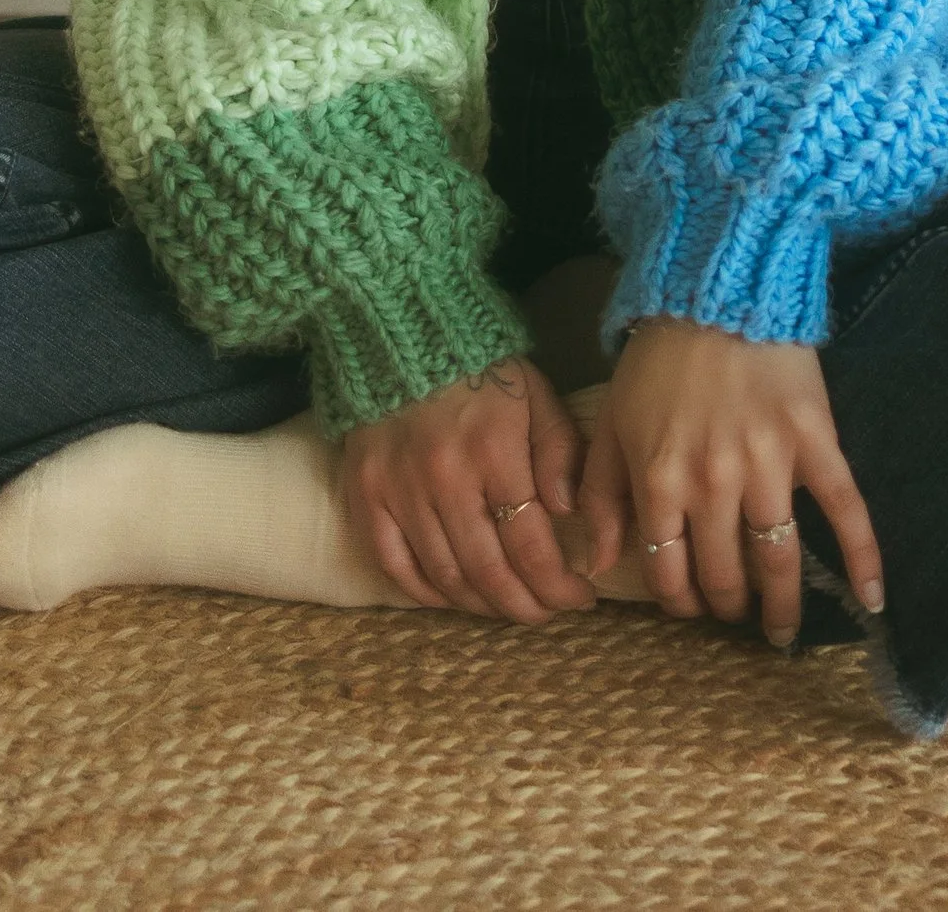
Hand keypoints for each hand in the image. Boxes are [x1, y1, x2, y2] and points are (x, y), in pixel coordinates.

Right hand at [339, 354, 600, 621]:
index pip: (531, 547)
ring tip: (509, 606)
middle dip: (526, 606)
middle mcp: (444, 479)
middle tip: (547, 612)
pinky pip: (394, 566)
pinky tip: (454, 596)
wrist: (401, 335)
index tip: (581, 598)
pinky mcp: (366, 495)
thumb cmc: (481, 370)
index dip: (559, 586)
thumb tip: (567, 514)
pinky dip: (426, 593)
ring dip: (483, 605)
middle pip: (489, 572)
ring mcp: (399, 491)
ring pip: (445, 577)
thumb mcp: (535, 395)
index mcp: (493, 452)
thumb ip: (559, 452)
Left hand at [578, 319, 883, 649]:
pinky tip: (871, 600)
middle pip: (723, 573)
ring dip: (781, 606)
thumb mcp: (610, 420)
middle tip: (736, 614)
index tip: (691, 607)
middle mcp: (713, 483)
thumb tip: (597, 565)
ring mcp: (769, 464)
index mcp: (659, 479)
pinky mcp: (815, 441)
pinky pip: (844, 510)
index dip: (679, 600)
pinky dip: (862, 559)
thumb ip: (598, 493)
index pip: (667, 569)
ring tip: (782, 631)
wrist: (717, 288)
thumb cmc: (658, 358)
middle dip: (727, 605)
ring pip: (777, 559)